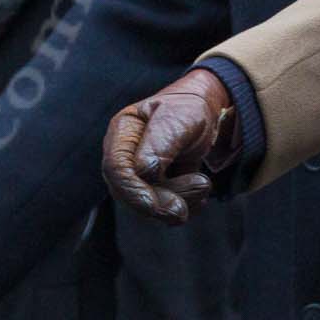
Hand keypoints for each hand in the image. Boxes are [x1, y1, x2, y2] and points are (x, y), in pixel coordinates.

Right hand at [101, 67, 232, 224]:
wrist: (204, 115)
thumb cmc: (188, 109)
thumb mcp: (178, 118)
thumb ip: (160, 143)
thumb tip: (143, 171)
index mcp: (123, 132)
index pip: (115, 168)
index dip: (132, 191)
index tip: (155, 206)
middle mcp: (124, 156)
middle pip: (127, 192)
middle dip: (160, 202)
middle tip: (195, 195)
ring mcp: (138, 175)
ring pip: (147, 204)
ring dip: (180, 201)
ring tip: (203, 182)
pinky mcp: (155, 188)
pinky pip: (163, 209)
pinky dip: (185, 206)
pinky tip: (199, 192)